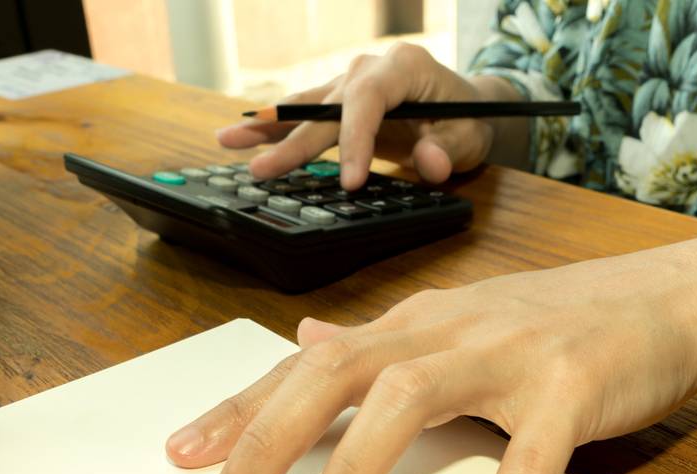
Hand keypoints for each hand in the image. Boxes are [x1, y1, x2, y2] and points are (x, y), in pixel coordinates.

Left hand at [164, 238, 696, 473]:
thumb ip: (385, 341)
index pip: (309, 362)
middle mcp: (450, 328)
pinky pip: (530, 465)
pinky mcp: (573, 389)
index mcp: (418, 322)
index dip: (244, 408)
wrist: (677, 297)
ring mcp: (511, 354)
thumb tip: (306, 339)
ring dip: (356, 466)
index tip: (182, 457)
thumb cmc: (565, 323)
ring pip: (409, 397)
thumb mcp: (462, 321)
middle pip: (335, 370)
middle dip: (271, 436)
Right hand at [216, 42, 513, 189]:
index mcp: (404, 67)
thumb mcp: (469, 137)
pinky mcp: (339, 98)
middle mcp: (370, 67)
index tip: (351, 182)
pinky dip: (275, 126)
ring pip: (305, 105)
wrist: (466, 107)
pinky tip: (243, 137)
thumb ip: (449, 151)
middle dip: (293, 142)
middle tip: (262, 171)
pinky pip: (304, 111)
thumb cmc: (468, 120)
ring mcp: (351, 80)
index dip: (356, 141)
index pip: (369, 101)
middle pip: (326, 106)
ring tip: (227, 141)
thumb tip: (430, 164)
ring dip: (267, 126)